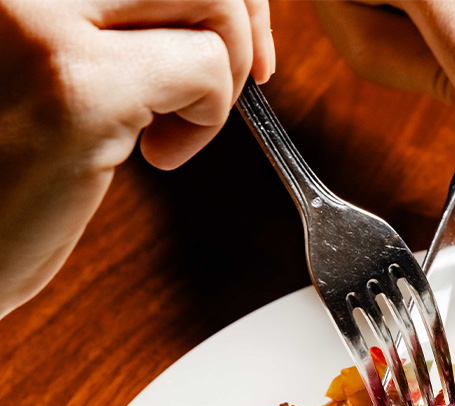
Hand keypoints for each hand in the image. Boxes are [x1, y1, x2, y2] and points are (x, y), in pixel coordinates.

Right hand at [0, 0, 273, 318]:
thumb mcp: (42, 48)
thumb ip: (107, 11)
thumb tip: (223, 0)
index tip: (240, 30)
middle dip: (238, 15)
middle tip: (233, 81)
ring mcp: (33, 10)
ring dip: (225, 68)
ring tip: (177, 122)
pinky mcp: (72, 85)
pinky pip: (205, 71)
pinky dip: (208, 120)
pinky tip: (158, 158)